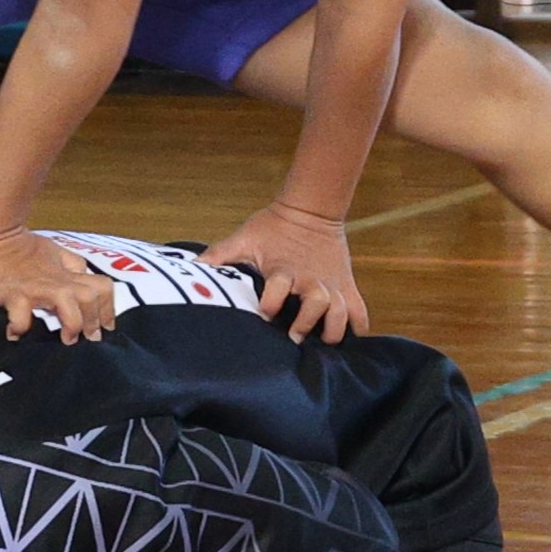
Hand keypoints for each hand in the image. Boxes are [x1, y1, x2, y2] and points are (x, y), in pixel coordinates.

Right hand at [0, 224, 117, 341]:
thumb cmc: (20, 247)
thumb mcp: (54, 251)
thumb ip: (72, 264)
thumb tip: (84, 276)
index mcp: (68, 273)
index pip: (102, 288)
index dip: (108, 309)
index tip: (103, 327)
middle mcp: (57, 280)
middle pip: (91, 298)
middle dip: (94, 321)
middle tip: (86, 338)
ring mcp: (36, 288)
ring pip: (68, 304)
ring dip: (72, 324)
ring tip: (64, 339)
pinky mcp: (12, 293)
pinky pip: (21, 314)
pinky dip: (20, 326)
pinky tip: (15, 333)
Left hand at [202, 201, 369, 343]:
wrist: (310, 209)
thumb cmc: (272, 228)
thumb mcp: (244, 239)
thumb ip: (219, 255)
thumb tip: (192, 266)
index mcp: (283, 270)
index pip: (277, 290)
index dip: (269, 304)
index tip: (264, 315)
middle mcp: (309, 280)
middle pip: (316, 305)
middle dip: (306, 324)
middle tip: (294, 339)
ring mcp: (331, 284)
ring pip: (340, 311)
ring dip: (333, 329)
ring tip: (324, 342)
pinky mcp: (346, 284)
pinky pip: (359, 309)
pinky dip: (359, 326)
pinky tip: (353, 339)